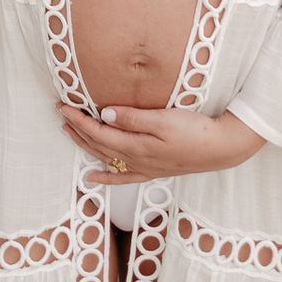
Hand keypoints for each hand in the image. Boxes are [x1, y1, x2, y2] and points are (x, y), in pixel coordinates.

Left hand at [57, 102, 263, 183]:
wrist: (221, 149)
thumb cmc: (195, 130)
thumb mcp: (164, 118)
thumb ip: (133, 118)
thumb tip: (105, 115)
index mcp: (137, 145)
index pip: (99, 132)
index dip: (78, 119)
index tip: (63, 104)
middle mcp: (136, 160)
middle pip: (98, 145)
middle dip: (77, 129)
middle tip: (61, 112)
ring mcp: (144, 168)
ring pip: (106, 159)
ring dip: (86, 146)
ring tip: (69, 132)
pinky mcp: (153, 170)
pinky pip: (123, 177)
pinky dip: (106, 178)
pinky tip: (93, 177)